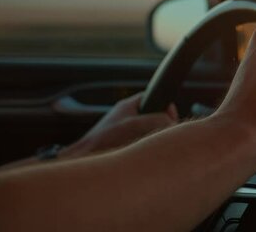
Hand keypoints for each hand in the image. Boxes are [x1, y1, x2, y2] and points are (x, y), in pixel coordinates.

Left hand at [62, 93, 178, 157]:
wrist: (84, 157)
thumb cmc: (103, 139)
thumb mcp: (133, 125)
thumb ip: (155, 120)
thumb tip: (172, 123)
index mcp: (128, 105)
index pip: (153, 97)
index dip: (164, 106)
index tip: (170, 117)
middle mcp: (126, 116)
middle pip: (153, 115)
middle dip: (161, 124)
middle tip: (164, 133)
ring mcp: (124, 130)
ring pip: (147, 130)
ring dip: (152, 137)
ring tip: (151, 144)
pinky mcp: (122, 143)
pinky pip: (140, 142)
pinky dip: (144, 146)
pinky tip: (143, 153)